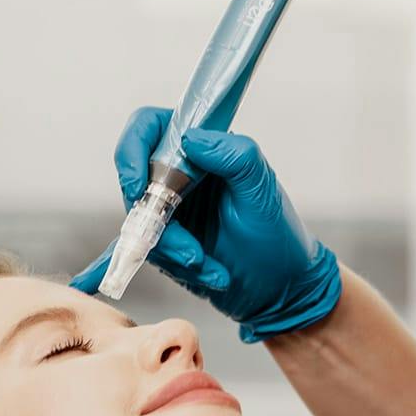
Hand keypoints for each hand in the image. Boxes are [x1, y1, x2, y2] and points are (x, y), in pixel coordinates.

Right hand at [71, 107, 341, 342]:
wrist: (282, 289)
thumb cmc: (278, 235)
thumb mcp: (261, 191)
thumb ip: (234, 155)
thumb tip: (191, 138)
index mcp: (203, 150)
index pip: (150, 126)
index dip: (133, 147)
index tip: (139, 184)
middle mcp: (180, 174)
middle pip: (135, 180)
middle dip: (156, 222)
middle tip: (191, 252)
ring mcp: (170, 210)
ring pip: (140, 224)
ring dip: (173, 252)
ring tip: (209, 268)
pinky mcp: (166, 243)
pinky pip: (143, 252)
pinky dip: (154, 266)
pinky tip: (157, 278)